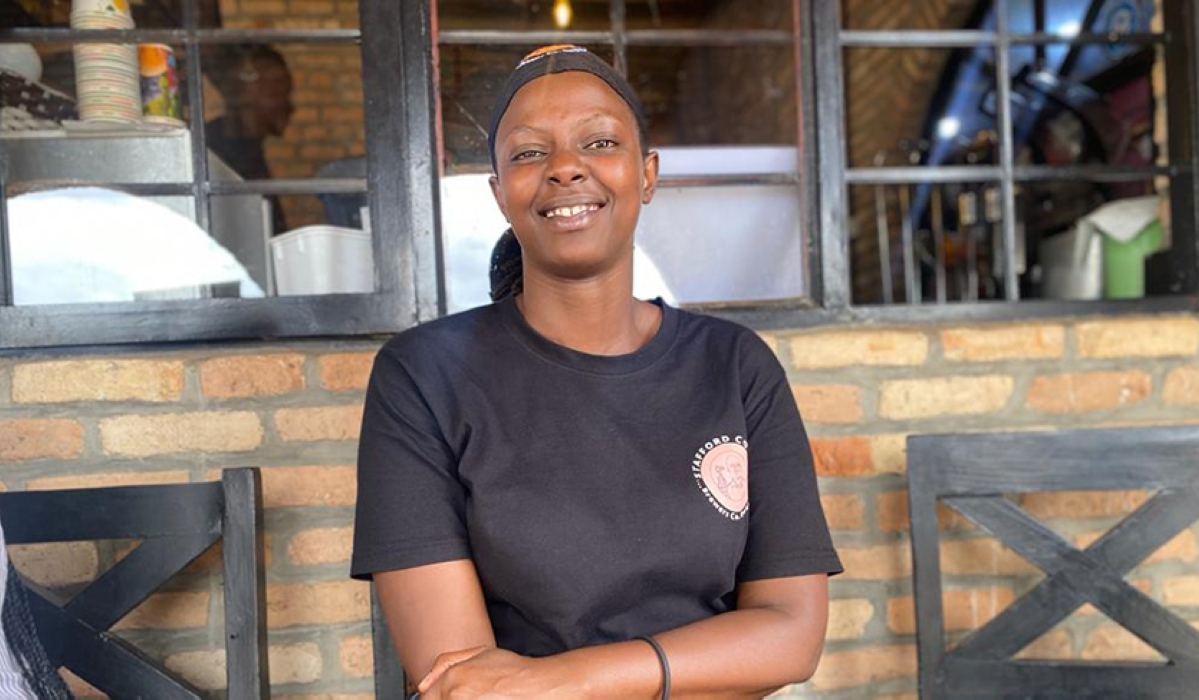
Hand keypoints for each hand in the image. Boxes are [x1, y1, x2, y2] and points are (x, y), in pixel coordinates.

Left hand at [418, 647, 579, 698]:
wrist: (537, 687)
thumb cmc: (513, 672)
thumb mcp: (480, 652)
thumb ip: (445, 663)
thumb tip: (421, 684)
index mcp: (452, 679)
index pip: (426, 698)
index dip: (436, 698)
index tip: (447, 697)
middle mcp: (455, 696)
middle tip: (472, 696)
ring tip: (482, 697)